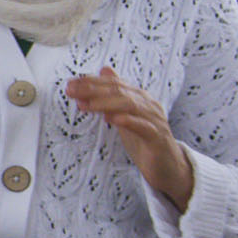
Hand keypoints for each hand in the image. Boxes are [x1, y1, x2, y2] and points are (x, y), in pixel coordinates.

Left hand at [68, 66, 194, 212]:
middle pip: (120, 91)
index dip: (92, 82)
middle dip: (93, 89)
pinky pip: (144, 126)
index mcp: (139, 98)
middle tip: (72, 91)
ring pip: (130, 105)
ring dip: (105, 103)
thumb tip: (104, 71)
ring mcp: (154, 121)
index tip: (71, 84)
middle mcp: (148, 105)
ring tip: (86, 104)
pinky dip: (128, 121)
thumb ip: (114, 96)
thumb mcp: (124, 115)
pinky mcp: (157, 138)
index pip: (115, 84)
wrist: (167, 165)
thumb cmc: (143, 140)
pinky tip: (113, 119)